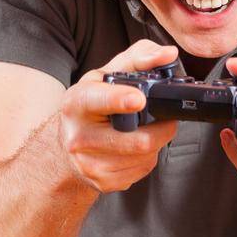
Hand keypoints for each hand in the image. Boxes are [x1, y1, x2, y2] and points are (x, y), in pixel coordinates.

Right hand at [57, 40, 177, 195]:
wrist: (69, 141)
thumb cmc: (92, 104)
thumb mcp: (108, 74)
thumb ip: (139, 57)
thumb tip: (167, 54)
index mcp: (77, 102)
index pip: (99, 100)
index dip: (120, 99)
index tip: (139, 99)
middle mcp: (78, 136)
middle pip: (137, 139)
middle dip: (161, 126)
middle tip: (164, 116)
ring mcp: (89, 163)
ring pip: (145, 155)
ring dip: (156, 141)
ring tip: (146, 129)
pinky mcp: (102, 182)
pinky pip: (142, 169)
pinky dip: (148, 156)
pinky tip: (135, 146)